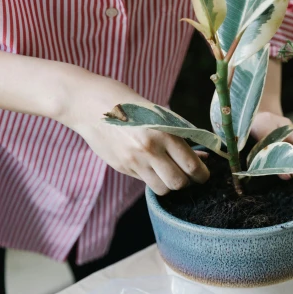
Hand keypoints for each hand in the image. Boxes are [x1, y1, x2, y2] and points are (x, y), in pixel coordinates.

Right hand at [58, 69, 208, 194]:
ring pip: (162, 189)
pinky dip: (152, 178)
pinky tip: (151, 165)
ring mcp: (133, 161)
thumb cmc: (129, 104)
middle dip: (187, 182)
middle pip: (179, 183)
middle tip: (189, 176)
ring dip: (169, 184)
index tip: (203, 174)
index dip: (202, 175)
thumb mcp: (159, 114)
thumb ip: (181, 136)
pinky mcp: (121, 167)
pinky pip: (145, 181)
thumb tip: (203, 157)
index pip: (192, 166)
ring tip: (170, 173)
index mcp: (163, 133)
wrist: (89, 104)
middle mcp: (149, 150)